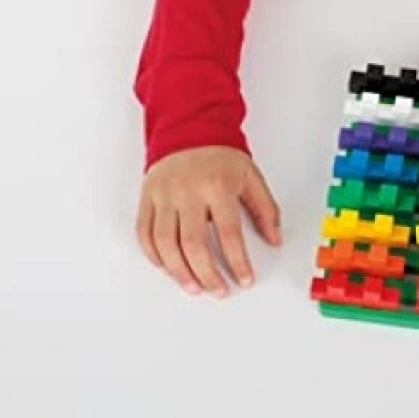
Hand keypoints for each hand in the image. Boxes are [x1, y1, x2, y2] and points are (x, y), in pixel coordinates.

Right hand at [136, 147, 281, 296]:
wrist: (189, 127)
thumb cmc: (220, 155)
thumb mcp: (251, 177)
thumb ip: (265, 209)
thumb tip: (274, 239)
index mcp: (217, 186)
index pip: (228, 234)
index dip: (237, 262)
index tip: (244, 279)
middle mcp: (187, 191)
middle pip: (193, 244)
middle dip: (207, 274)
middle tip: (218, 290)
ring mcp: (163, 195)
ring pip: (165, 243)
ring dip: (179, 271)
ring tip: (193, 286)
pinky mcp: (147, 197)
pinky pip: (144, 232)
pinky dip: (154, 255)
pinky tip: (167, 267)